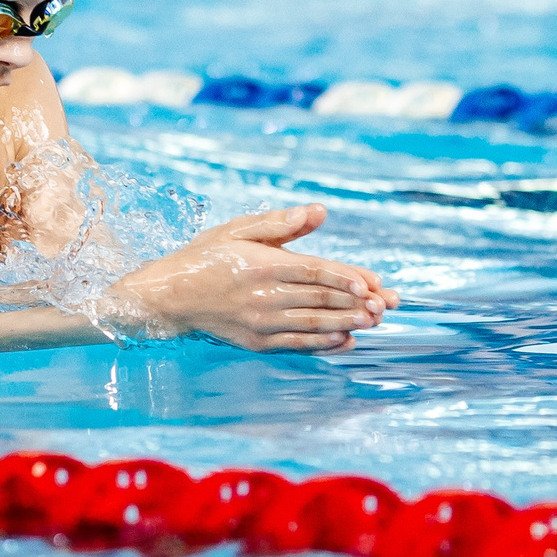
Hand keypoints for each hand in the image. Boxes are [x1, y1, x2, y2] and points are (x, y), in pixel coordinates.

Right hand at [100, 204, 399, 352]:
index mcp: (262, 264)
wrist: (168, 296)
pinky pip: (295, 344)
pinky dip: (322, 343)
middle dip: (358, 302)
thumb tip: (320, 211)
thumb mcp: (238, 229)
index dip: (346, 278)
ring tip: (375, 321)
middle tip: (389, 304)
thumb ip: (281, 224)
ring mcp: (259, 323)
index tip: (373, 283)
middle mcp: (263, 296)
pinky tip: (346, 340)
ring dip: (348, 323)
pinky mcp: (255, 342)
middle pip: (320, 299)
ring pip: (313, 323)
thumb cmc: (206, 256)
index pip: (314, 271)